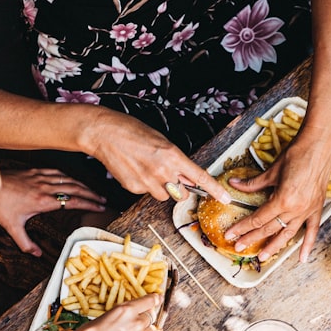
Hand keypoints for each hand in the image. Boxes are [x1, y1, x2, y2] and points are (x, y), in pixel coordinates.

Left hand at [0, 168, 105, 255]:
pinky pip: (57, 173)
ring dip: (83, 185)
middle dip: (91, 195)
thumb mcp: (12, 228)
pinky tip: (73, 180)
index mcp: (42, 201)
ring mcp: (40, 178)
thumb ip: (25, 243)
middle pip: (75, 189)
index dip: (87, 204)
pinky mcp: (35, 171)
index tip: (99, 207)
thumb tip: (37, 255)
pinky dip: (68, 177)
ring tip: (93, 191)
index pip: (71, 201)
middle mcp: (45, 188)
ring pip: (68, 180)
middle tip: (103, 200)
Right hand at [30, 294, 161, 330]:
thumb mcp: (103, 318)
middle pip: (149, 317)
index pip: (148, 301)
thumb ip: (121, 316)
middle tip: (131, 326)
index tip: (158, 298)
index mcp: (126, 310)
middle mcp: (136, 323)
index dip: (154, 300)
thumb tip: (130, 318)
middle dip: (142, 320)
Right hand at [88, 110, 229, 203]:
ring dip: (161, 188)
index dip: (214, 190)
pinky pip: (146, 192)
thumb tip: (187, 176)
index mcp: (172, 156)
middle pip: (181, 194)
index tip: (225, 199)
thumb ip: (176, 160)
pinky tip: (135, 170)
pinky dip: (144, 185)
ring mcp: (148, 182)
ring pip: (163, 196)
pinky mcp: (134, 188)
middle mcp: (163, 171)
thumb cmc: (132, 131)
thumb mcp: (161, 141)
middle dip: (179, 189)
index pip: (200, 177)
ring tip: (147, 170)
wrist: (104, 133)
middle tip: (169, 176)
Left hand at [224, 139, 330, 262]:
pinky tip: (302, 258)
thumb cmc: (296, 154)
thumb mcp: (272, 171)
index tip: (232, 235)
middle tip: (239, 247)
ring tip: (262, 257)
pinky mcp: (316, 208)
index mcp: (283, 199)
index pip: (258, 219)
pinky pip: (312, 230)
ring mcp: (307, 210)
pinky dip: (307, 244)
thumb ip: (253, 183)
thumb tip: (234, 184)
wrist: (319, 146)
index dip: (243, 228)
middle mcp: (295, 209)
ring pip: (288, 234)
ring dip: (274, 246)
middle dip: (252, 239)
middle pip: (270, 229)